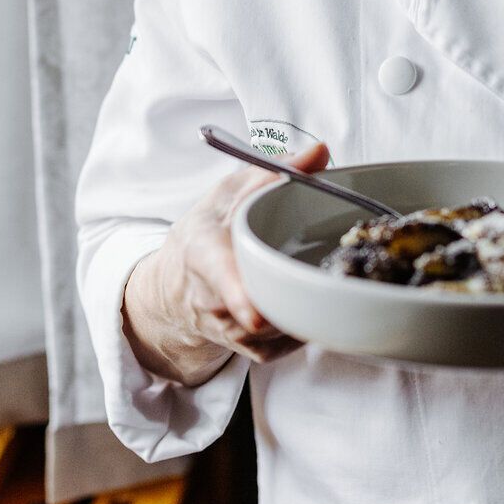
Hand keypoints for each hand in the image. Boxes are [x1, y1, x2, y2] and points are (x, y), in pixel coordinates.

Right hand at [122, 140, 330, 382]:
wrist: (178, 281)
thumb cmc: (211, 229)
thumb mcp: (233, 191)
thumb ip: (276, 170)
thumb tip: (321, 152)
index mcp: (203, 251)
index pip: (217, 274)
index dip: (236, 295)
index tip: (255, 314)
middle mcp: (212, 298)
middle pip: (257, 309)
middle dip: (290, 298)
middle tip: (325, 281)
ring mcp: (232, 330)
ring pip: (278, 330)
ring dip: (305, 308)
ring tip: (319, 279)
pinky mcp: (254, 350)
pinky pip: (289, 345)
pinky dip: (308, 324)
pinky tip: (311, 300)